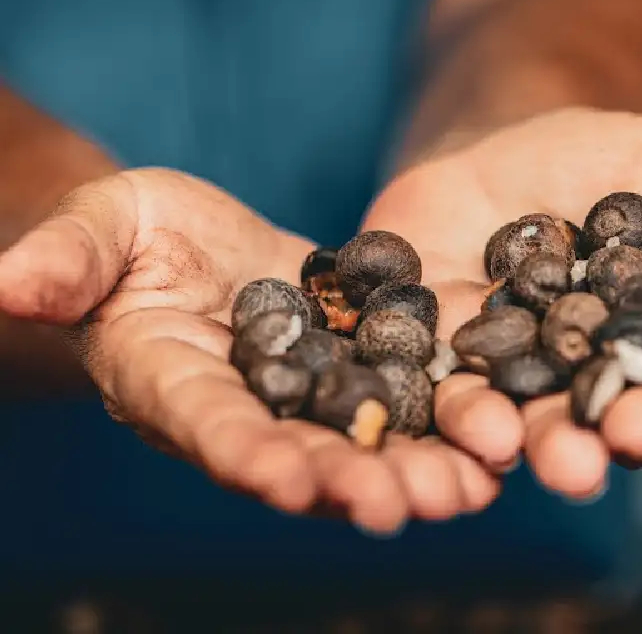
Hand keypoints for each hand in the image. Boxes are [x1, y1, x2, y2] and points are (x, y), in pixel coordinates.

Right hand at [0, 168, 497, 531]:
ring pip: (363, 438)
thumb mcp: (99, 229)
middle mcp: (247, 405)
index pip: (205, 424)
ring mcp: (307, 389)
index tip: (285, 476)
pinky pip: (402, 395)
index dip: (240, 451)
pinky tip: (497, 434)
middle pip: (297, 452)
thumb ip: (63, 260)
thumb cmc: (130, 234)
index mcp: (174, 382)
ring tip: (471, 486)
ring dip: (414, 464)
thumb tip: (4, 283)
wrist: (193, 240)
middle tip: (403, 507)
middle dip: (347, 481)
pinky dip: (444, 416)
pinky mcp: (355, 359)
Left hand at [364, 108, 641, 498]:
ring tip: (562, 461)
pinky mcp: (461, 358)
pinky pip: (461, 393)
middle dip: (633, 425)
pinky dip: (469, 415)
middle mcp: (603, 357)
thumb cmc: (595, 157)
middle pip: (625, 402)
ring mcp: (529, 365)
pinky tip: (478, 427)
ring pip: (544, 416)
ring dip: (554, 442)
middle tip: (632, 435)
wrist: (494, 154)